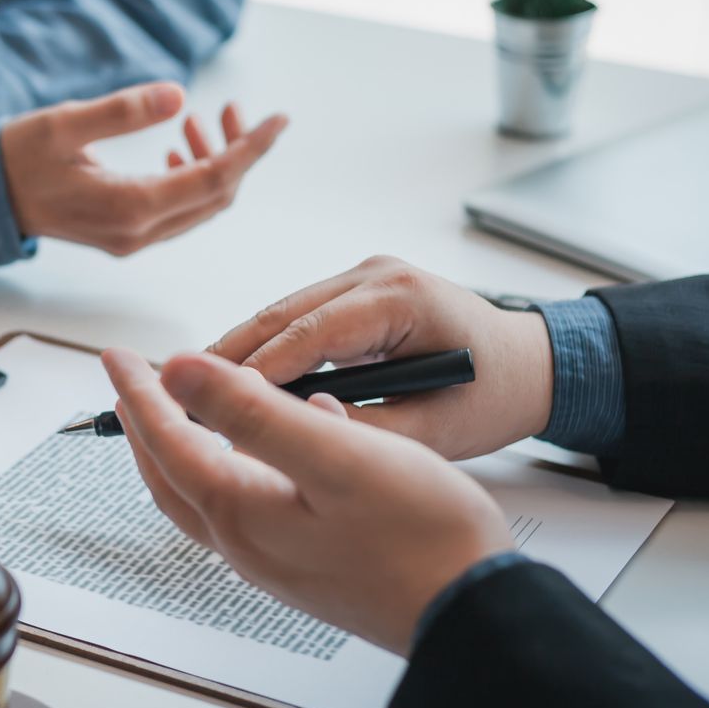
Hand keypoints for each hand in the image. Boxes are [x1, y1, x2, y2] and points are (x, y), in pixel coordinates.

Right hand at [0, 83, 287, 255]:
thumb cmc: (18, 157)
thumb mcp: (64, 123)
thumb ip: (122, 112)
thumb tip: (180, 95)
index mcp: (128, 207)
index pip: (213, 180)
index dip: (252, 149)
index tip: (279, 120)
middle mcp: (137, 232)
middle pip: (216, 195)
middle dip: (238, 152)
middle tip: (234, 109)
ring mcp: (132, 238)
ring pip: (201, 204)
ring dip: (216, 163)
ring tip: (202, 120)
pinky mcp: (126, 233)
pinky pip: (180, 209)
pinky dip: (194, 176)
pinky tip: (180, 147)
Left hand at [103, 348, 514, 653]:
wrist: (476, 618)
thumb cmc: (420, 537)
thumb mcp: (334, 456)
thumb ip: (250, 412)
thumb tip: (177, 373)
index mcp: (242, 512)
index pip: (168, 440)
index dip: (140, 390)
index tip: (116, 355)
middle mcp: (249, 544)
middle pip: (173, 476)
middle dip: (146, 427)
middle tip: (131, 385)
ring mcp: (280, 561)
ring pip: (208, 496)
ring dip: (186, 451)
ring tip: (184, 413)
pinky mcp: (313, 566)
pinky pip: (251, 509)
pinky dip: (239, 470)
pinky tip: (282, 446)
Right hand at [208, 256, 553, 458]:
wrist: (531, 365)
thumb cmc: (493, 395)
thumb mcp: (434, 431)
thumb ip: (364, 430)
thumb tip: (295, 434)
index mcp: (401, 298)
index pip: (310, 331)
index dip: (255, 369)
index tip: (211, 402)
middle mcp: (377, 274)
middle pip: (281, 313)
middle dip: (228, 357)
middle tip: (177, 395)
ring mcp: (363, 276)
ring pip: (280, 311)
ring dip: (238, 351)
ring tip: (190, 391)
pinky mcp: (354, 290)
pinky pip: (295, 317)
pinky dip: (263, 348)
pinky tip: (231, 381)